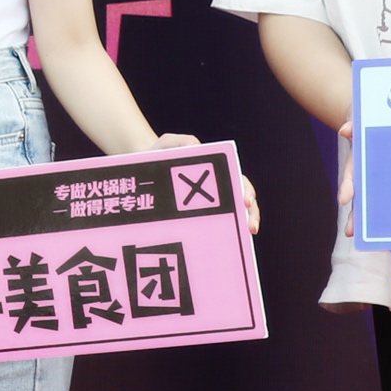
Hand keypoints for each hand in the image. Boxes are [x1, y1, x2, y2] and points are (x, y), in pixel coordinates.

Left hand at [130, 129, 257, 234]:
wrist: (140, 174)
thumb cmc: (158, 155)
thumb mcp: (168, 144)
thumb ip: (180, 141)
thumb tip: (194, 147)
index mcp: (215, 173)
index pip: (238, 182)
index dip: (245, 191)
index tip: (245, 201)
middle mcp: (216, 192)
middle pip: (242, 204)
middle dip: (250, 215)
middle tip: (250, 226)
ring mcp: (208, 208)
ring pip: (232, 220)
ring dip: (241, 230)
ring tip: (244, 239)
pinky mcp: (196, 220)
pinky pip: (213, 231)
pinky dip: (222, 239)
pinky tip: (224, 249)